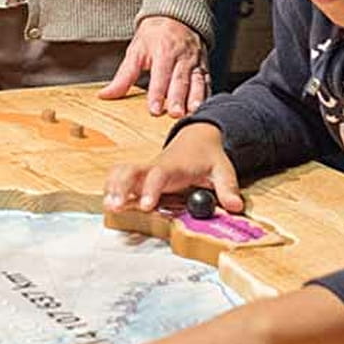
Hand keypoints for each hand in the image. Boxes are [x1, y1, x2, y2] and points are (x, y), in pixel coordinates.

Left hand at [98, 16, 207, 116]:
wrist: (176, 16)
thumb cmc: (154, 36)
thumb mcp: (136, 51)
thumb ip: (123, 76)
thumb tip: (106, 95)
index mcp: (164, 51)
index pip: (160, 75)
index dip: (157, 93)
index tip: (154, 109)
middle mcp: (182, 57)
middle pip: (180, 80)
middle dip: (178, 98)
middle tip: (174, 114)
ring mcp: (195, 63)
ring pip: (197, 82)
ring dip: (195, 98)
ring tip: (192, 112)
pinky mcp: (204, 68)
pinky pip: (207, 82)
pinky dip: (206, 95)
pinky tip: (203, 108)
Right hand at [104, 123, 242, 214]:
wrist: (198, 137)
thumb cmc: (208, 155)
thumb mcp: (223, 170)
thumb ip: (228, 188)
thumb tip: (235, 207)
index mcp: (174, 166)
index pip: (158, 175)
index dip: (150, 189)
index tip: (145, 205)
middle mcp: (156, 167)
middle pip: (131, 171)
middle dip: (120, 187)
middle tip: (114, 206)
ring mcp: (147, 170)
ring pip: (122, 172)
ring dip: (113, 187)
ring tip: (109, 207)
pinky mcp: (142, 175)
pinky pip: (121, 176)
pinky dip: (112, 186)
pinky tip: (109, 202)